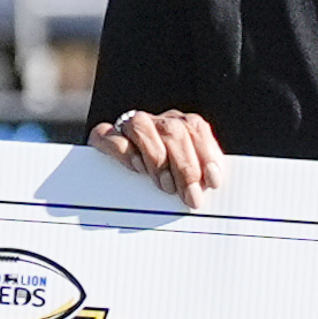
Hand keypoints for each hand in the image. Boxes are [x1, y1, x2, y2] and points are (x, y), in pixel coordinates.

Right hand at [89, 106, 224, 203]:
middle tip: (190, 196)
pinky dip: (125, 152)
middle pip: (173, 132)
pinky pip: (111, 137)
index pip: (196, 128)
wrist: (119, 177)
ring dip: (157, 161)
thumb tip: (210, 184)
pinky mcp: (105, 137)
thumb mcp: (188, 175)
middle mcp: (157, 121)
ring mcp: (129, 126)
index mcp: (180, 124)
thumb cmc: (164, 176)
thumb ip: (200, 174)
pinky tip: (137, 169)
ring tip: (165, 186)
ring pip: (141, 128)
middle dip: (185, 168)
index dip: (207, 154)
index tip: (212, 181)